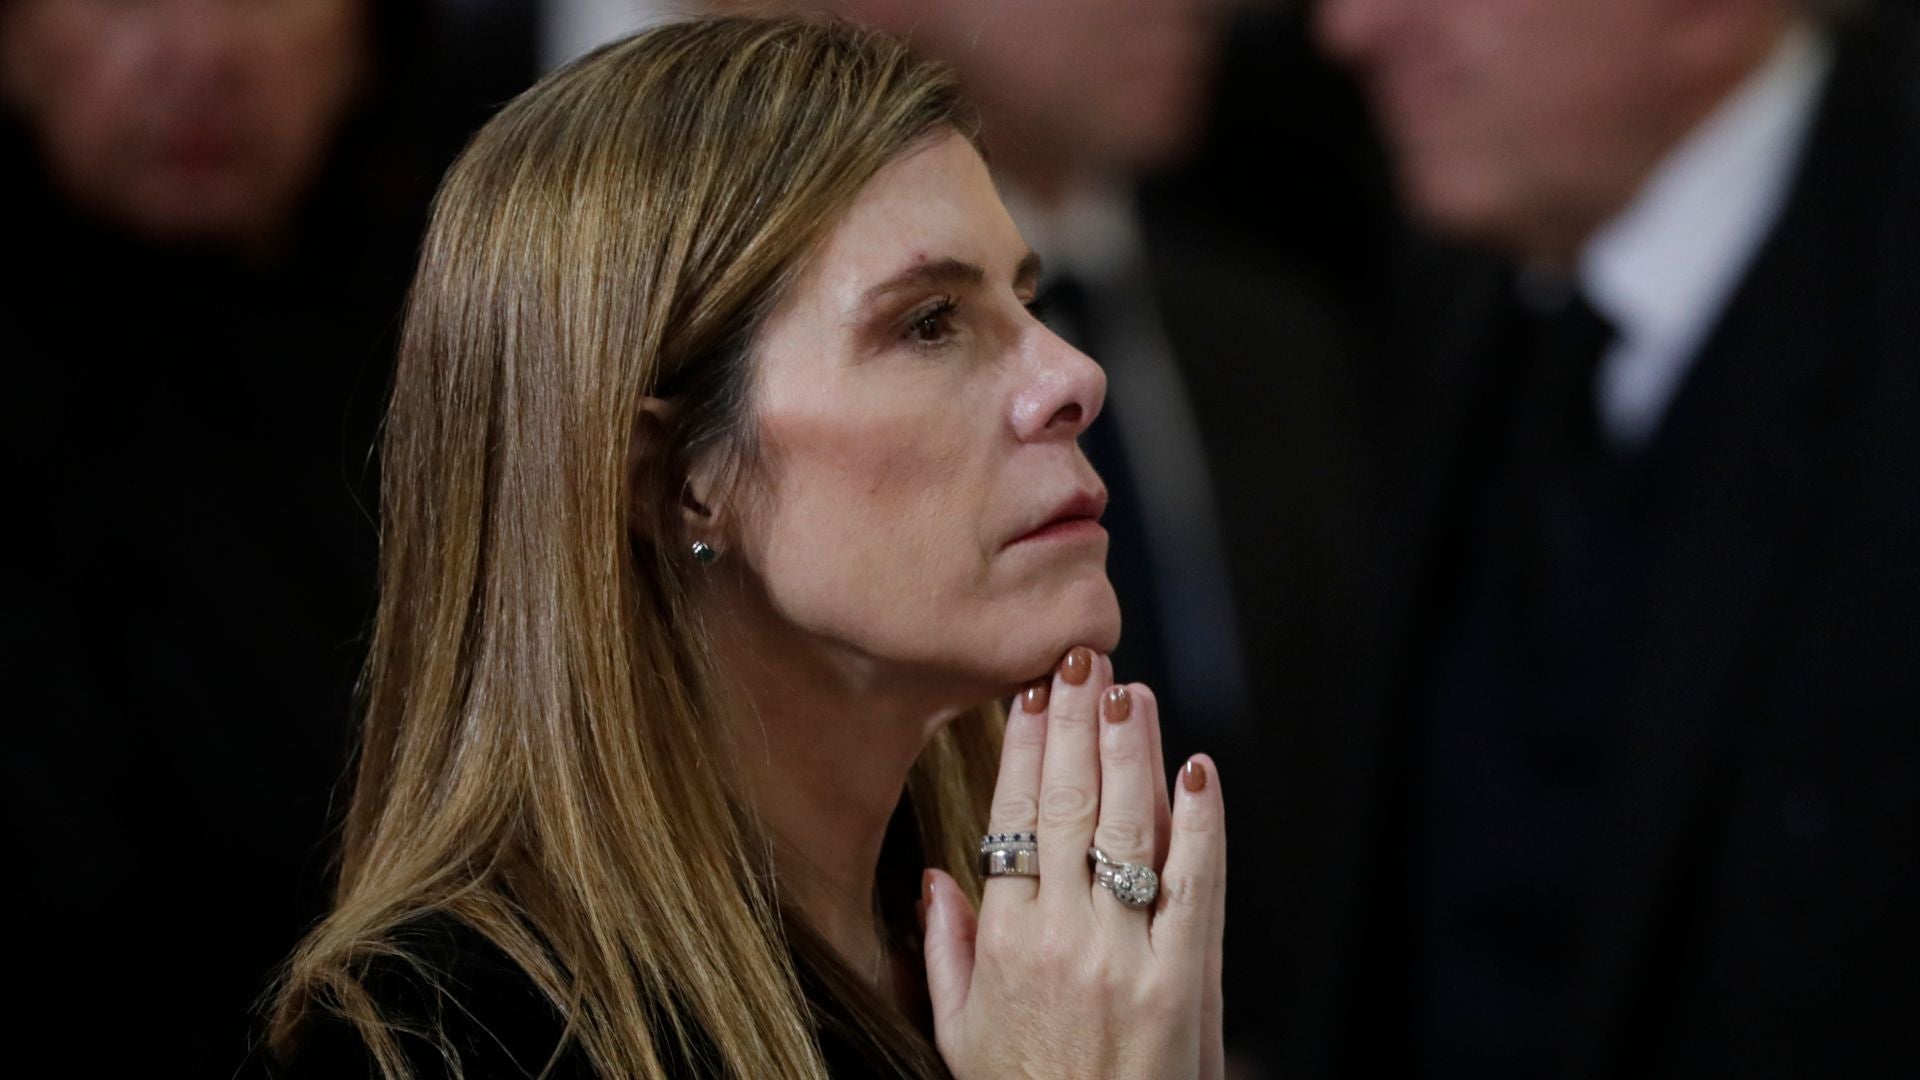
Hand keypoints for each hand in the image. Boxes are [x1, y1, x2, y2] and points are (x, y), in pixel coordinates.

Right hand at [922, 647, 1226, 1079]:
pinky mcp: (1184, 979)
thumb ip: (946, 952)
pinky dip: (1202, 822)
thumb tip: (937, 877)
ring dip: (1133, 749)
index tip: (1030, 695)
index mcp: (1004, 942)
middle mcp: (1062, 936)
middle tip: (1081, 658)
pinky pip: (1197, 884)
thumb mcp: (959, 1035)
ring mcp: (1126, 954)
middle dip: (1076, 722)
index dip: (1024, 748)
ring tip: (1131, 691)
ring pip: (1130, 827)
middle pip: (1069, 804)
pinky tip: (1198, 771)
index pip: (1012, 818)